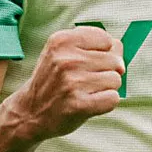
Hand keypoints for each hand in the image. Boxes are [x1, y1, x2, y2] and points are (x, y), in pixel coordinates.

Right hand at [12, 26, 123, 141]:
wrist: (30, 111)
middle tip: (87, 80)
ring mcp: (72, 82)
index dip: (105, 52)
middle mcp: (66, 59)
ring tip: (87, 91)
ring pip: (115, 80)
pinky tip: (90, 103)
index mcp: (62, 41)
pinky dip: (106, 102)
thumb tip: (120, 52)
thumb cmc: (53, 80)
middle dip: (107, 72)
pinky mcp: (79, 105)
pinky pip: (113, 98)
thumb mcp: (63, 52)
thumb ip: (93, 45)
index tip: (91, 62)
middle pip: (114, 60)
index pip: (106, 39)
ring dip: (106, 88)